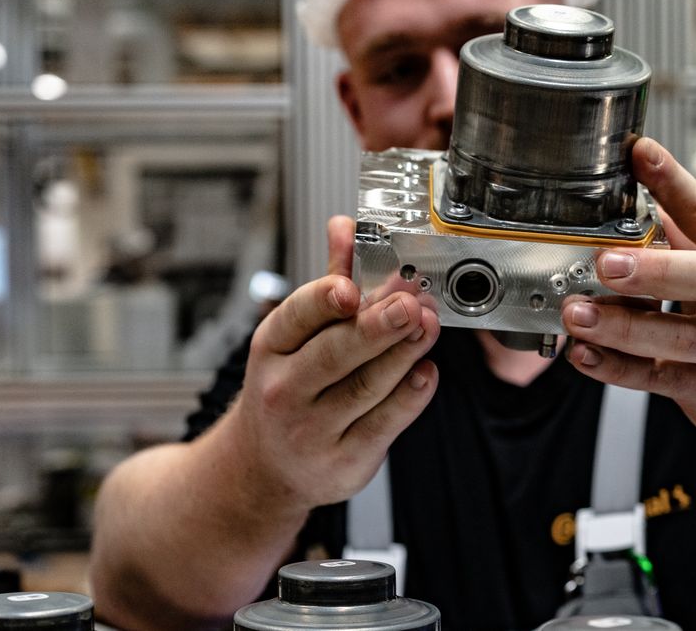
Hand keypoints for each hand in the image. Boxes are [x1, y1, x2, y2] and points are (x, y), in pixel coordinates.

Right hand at [232, 216, 439, 509]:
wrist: (267, 468)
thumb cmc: (287, 389)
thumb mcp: (295, 336)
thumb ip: (329, 282)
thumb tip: (347, 227)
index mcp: (271, 348)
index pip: (296, 317)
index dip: (324, 300)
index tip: (350, 288)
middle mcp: (285, 390)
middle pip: (335, 354)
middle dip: (377, 327)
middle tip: (411, 303)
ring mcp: (313, 430)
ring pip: (367, 387)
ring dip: (404, 354)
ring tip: (429, 327)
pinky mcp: (345, 459)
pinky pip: (384, 423)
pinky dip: (410, 396)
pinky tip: (426, 371)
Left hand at [562, 138, 695, 447]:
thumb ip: (686, 235)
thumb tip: (636, 190)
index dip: (674, 181)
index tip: (639, 154)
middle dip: (655, 269)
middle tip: (606, 261)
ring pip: (680, 338)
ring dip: (623, 326)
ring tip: (577, 313)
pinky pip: (658, 379)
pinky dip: (617, 368)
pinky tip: (583, 354)